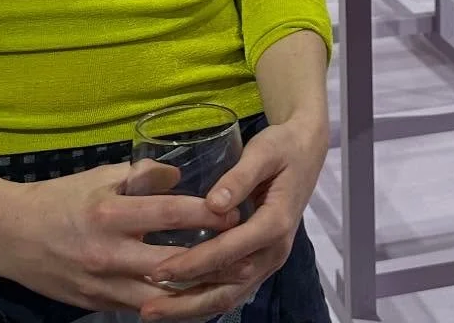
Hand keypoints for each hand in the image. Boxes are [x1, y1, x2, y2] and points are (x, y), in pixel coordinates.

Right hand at [0, 160, 239, 317]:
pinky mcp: (95, 304)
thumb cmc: (60, 198)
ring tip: (227, 281)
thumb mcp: (101, 175)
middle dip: (210, 261)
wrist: (11, 235)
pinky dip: (167, 303)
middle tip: (244, 253)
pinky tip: (192, 297)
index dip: (205, 214)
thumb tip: (180, 175)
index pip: (168, 214)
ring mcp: (101, 284)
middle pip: (170, 264)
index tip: (234, 212)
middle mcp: (108, 252)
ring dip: (193, 291)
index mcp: (110, 212)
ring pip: (158, 297)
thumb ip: (142, 175)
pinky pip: (139, 308)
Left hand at [142, 116, 328, 311]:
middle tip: (147, 308)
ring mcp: (269, 260)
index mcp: (275, 224)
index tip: (160, 270)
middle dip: (186, 301)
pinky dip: (204, 300)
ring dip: (192, 308)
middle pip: (229, 288)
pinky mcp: (262, 261)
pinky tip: (177, 302)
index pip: (230, 251)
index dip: (195, 263)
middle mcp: (274, 251)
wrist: (306, 151)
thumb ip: (240, 177)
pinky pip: (233, 289)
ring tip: (154, 311)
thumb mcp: (264, 151)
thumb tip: (213, 204)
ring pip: (229, 296)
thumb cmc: (283, 147)